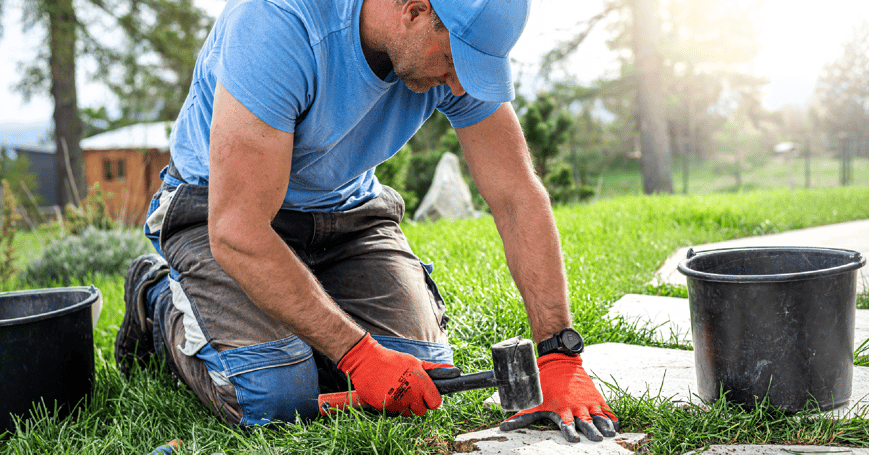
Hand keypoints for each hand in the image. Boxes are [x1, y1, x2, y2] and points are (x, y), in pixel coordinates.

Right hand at [337, 333, 450, 415]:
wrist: (367, 361)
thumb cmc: (392, 360)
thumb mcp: (414, 362)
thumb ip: (432, 369)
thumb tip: (452, 370)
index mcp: (421, 383)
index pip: (435, 403)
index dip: (431, 400)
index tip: (426, 397)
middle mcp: (412, 394)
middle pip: (422, 411)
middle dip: (417, 404)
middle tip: (409, 393)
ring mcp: (398, 402)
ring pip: (407, 414)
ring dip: (403, 407)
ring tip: (396, 392)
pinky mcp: (386, 407)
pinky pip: (393, 414)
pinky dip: (391, 408)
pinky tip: (387, 395)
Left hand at [500, 353, 618, 441]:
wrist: (559, 362)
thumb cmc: (545, 384)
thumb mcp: (534, 401)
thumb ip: (521, 417)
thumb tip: (502, 427)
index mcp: (561, 409)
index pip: (566, 424)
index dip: (570, 431)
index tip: (574, 438)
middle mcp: (576, 406)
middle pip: (585, 422)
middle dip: (591, 431)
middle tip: (597, 438)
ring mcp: (587, 402)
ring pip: (598, 417)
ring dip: (604, 426)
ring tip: (610, 434)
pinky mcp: (595, 397)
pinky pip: (605, 409)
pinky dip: (611, 418)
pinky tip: (616, 426)